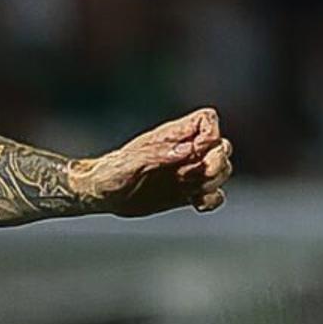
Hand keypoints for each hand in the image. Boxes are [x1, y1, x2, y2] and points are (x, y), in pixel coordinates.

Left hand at [76, 107, 233, 215]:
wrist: (99, 195)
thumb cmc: (108, 174)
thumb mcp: (127, 164)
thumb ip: (156, 155)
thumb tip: (187, 150)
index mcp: (172, 136)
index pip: (207, 120)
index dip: (210, 133)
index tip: (194, 149)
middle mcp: (185, 151)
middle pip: (222, 146)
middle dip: (216, 161)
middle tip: (190, 175)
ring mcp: (188, 172)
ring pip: (223, 170)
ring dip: (214, 181)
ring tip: (190, 190)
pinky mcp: (187, 192)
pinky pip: (215, 194)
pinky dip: (213, 200)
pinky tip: (196, 203)